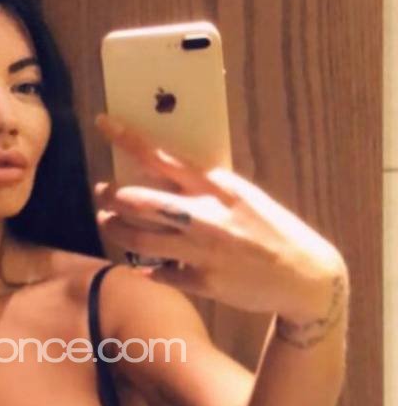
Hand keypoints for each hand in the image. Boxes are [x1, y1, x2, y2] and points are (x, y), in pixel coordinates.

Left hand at [93, 113, 348, 321]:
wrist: (304, 276)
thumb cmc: (272, 230)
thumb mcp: (243, 197)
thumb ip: (205, 189)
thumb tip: (163, 176)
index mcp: (217, 186)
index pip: (162, 157)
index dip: (127, 140)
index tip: (102, 123)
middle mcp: (206, 216)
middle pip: (139, 200)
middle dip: (112, 196)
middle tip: (101, 192)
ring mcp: (201, 251)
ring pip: (139, 238)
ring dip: (116, 229)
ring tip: (108, 223)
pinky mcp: (202, 282)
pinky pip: (159, 273)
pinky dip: (146, 268)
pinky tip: (141, 265)